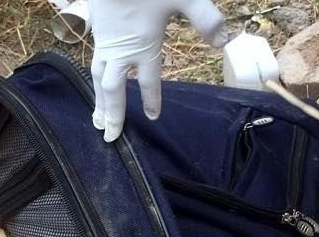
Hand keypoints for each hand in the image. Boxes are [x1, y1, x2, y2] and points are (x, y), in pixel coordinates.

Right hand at [90, 0, 227, 141]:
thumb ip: (205, 18)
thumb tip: (224, 41)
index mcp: (143, 45)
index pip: (149, 81)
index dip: (151, 100)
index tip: (153, 116)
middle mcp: (121, 51)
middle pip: (113, 90)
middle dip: (112, 115)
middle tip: (110, 137)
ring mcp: (106, 44)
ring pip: (98, 81)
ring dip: (98, 103)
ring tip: (96, 121)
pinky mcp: (97, 34)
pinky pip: (93, 66)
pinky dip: (93, 82)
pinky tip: (95, 86)